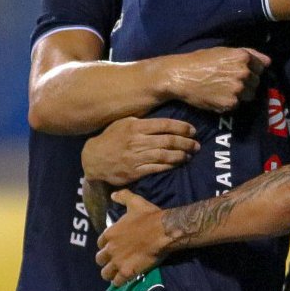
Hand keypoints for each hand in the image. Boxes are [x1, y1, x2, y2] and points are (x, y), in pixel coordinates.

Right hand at [80, 117, 197, 186]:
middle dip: (186, 142)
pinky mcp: (135, 171)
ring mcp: (136, 157)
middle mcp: (137, 141)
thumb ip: (142, 121)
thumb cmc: (110, 138)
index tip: (192, 130)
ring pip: (165, 155)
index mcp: (135, 126)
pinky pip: (157, 168)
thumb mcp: (123, 123)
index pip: (164, 125)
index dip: (182, 127)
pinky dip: (170, 166)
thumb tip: (164, 119)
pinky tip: (178, 164)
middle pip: (168, 141)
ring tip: (189, 154)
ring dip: (181, 155)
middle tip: (196, 144)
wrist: (93, 159)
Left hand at [97, 190, 166, 285]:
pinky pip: (117, 282)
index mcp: (110, 233)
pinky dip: (119, 282)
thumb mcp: (135, 202)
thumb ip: (122, 197)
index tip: (112, 246)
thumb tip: (112, 195)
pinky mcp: (127, 272)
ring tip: (115, 274)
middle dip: (105, 260)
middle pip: (100, 259)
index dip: (106, 245)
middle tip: (113, 261)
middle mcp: (111, 249)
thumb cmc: (149, 216)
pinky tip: (122, 281)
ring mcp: (118, 261)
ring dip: (109, 274)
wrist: (162, 231)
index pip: (100, 243)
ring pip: (105, 273)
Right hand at [164, 47, 269, 112]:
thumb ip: (248, 53)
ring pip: (250, 95)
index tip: (241, 72)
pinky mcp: (231, 103)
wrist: (181, 76)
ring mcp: (238, 89)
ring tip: (225, 90)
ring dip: (242, 94)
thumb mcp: (223, 51)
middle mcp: (244, 73)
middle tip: (230, 82)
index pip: (262, 67)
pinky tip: (218, 96)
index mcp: (243, 57)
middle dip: (247, 82)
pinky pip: (238, 104)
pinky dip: (230, 102)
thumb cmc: (200, 61)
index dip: (252, 70)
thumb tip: (268, 62)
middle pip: (256, 82)